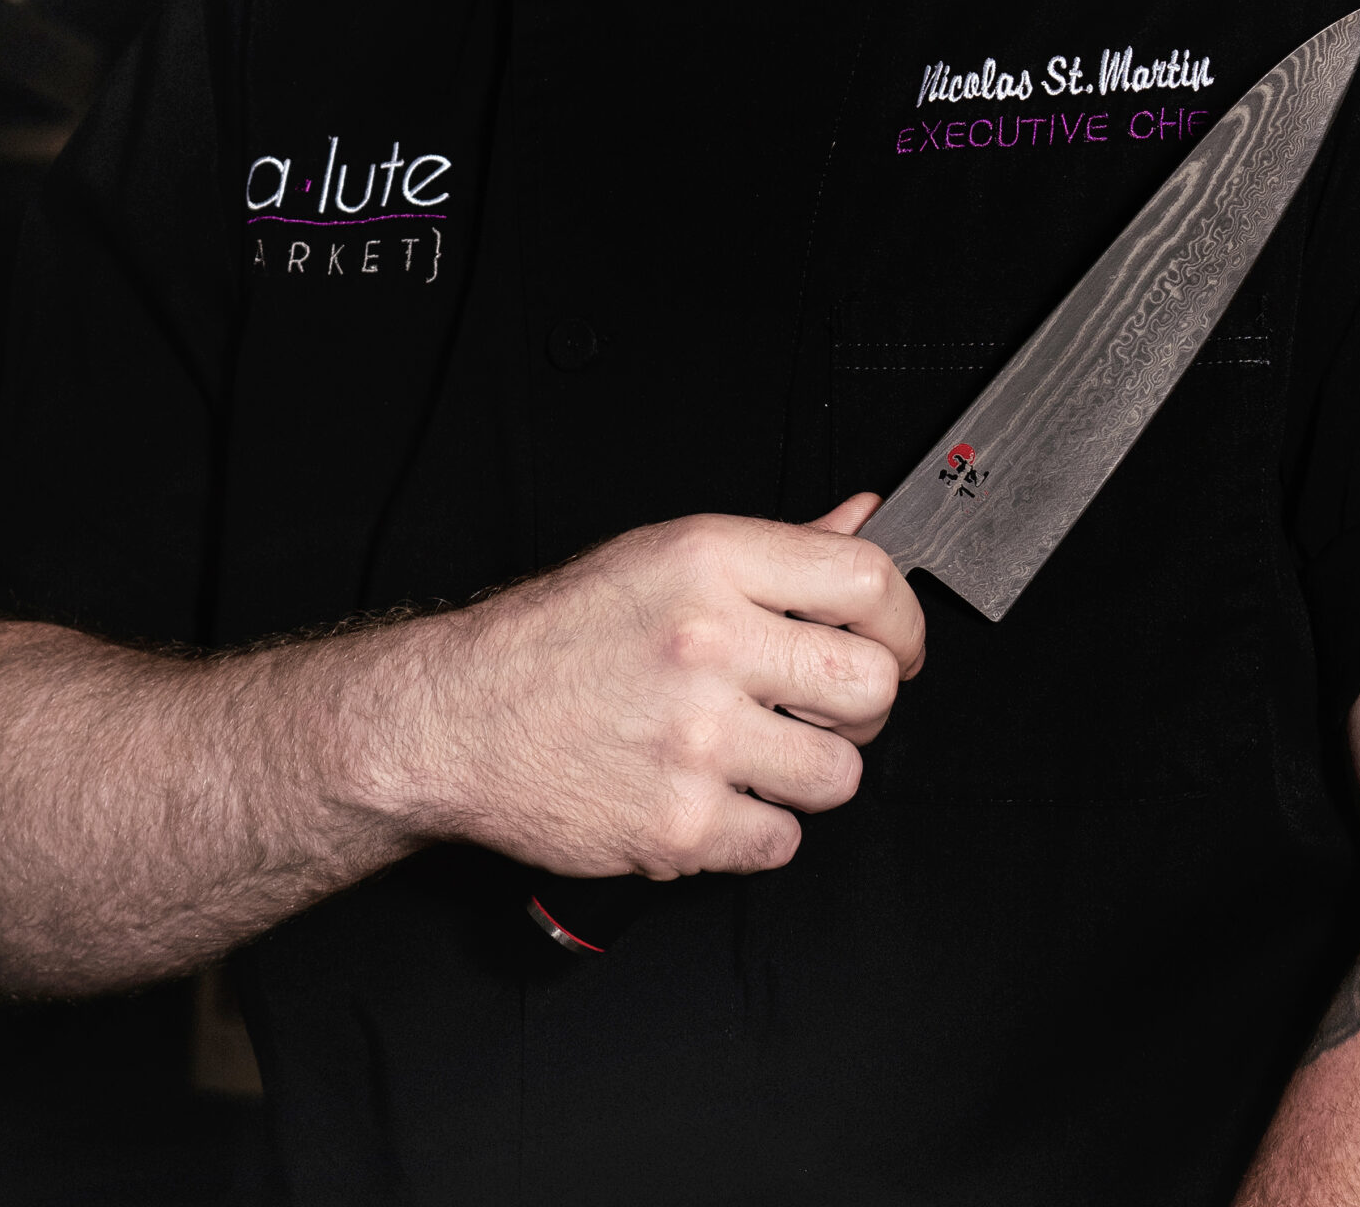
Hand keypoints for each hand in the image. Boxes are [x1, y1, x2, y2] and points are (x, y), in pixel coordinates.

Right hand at [375, 495, 924, 880]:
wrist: (458, 718)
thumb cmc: (558, 636)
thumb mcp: (665, 558)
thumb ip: (780, 549)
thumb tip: (866, 518)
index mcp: (709, 561)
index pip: (866, 580)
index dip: (901, 619)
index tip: (893, 640)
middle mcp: (708, 643)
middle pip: (870, 685)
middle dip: (862, 703)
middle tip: (822, 704)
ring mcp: (696, 740)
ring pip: (839, 774)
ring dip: (808, 770)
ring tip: (755, 751)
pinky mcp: (681, 827)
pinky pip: (781, 841)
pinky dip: (758, 828)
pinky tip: (713, 793)